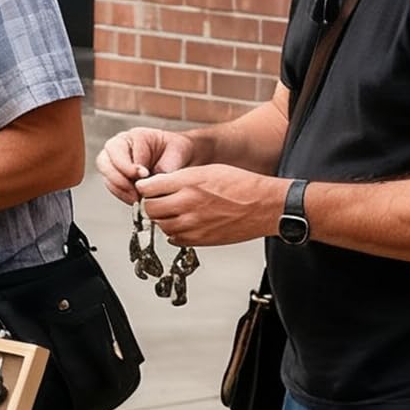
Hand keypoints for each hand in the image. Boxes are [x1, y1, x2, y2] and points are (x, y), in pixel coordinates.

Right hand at [97, 126, 197, 203]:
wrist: (181, 160)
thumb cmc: (177, 151)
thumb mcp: (177, 152)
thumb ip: (164, 166)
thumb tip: (151, 183)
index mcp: (134, 136)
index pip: (120, 149)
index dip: (129, 165)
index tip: (143, 175)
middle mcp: (120, 147)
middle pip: (105, 161)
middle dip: (119, 179)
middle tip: (136, 191)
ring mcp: (116, 163)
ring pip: (106, 176)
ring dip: (120, 190)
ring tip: (136, 199)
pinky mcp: (117, 178)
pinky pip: (112, 187)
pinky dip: (122, 196)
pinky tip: (135, 200)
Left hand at [136, 163, 279, 248]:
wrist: (265, 206)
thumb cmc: (242, 185)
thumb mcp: (209, 170)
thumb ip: (181, 178)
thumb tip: (159, 183)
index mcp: (189, 182)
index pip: (149, 187)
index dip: (145, 188)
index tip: (146, 189)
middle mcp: (188, 204)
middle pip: (150, 209)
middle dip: (150, 205)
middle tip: (157, 201)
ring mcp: (193, 225)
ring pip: (161, 226)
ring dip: (163, 219)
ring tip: (173, 212)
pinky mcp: (200, 240)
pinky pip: (174, 239)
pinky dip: (174, 232)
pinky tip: (184, 223)